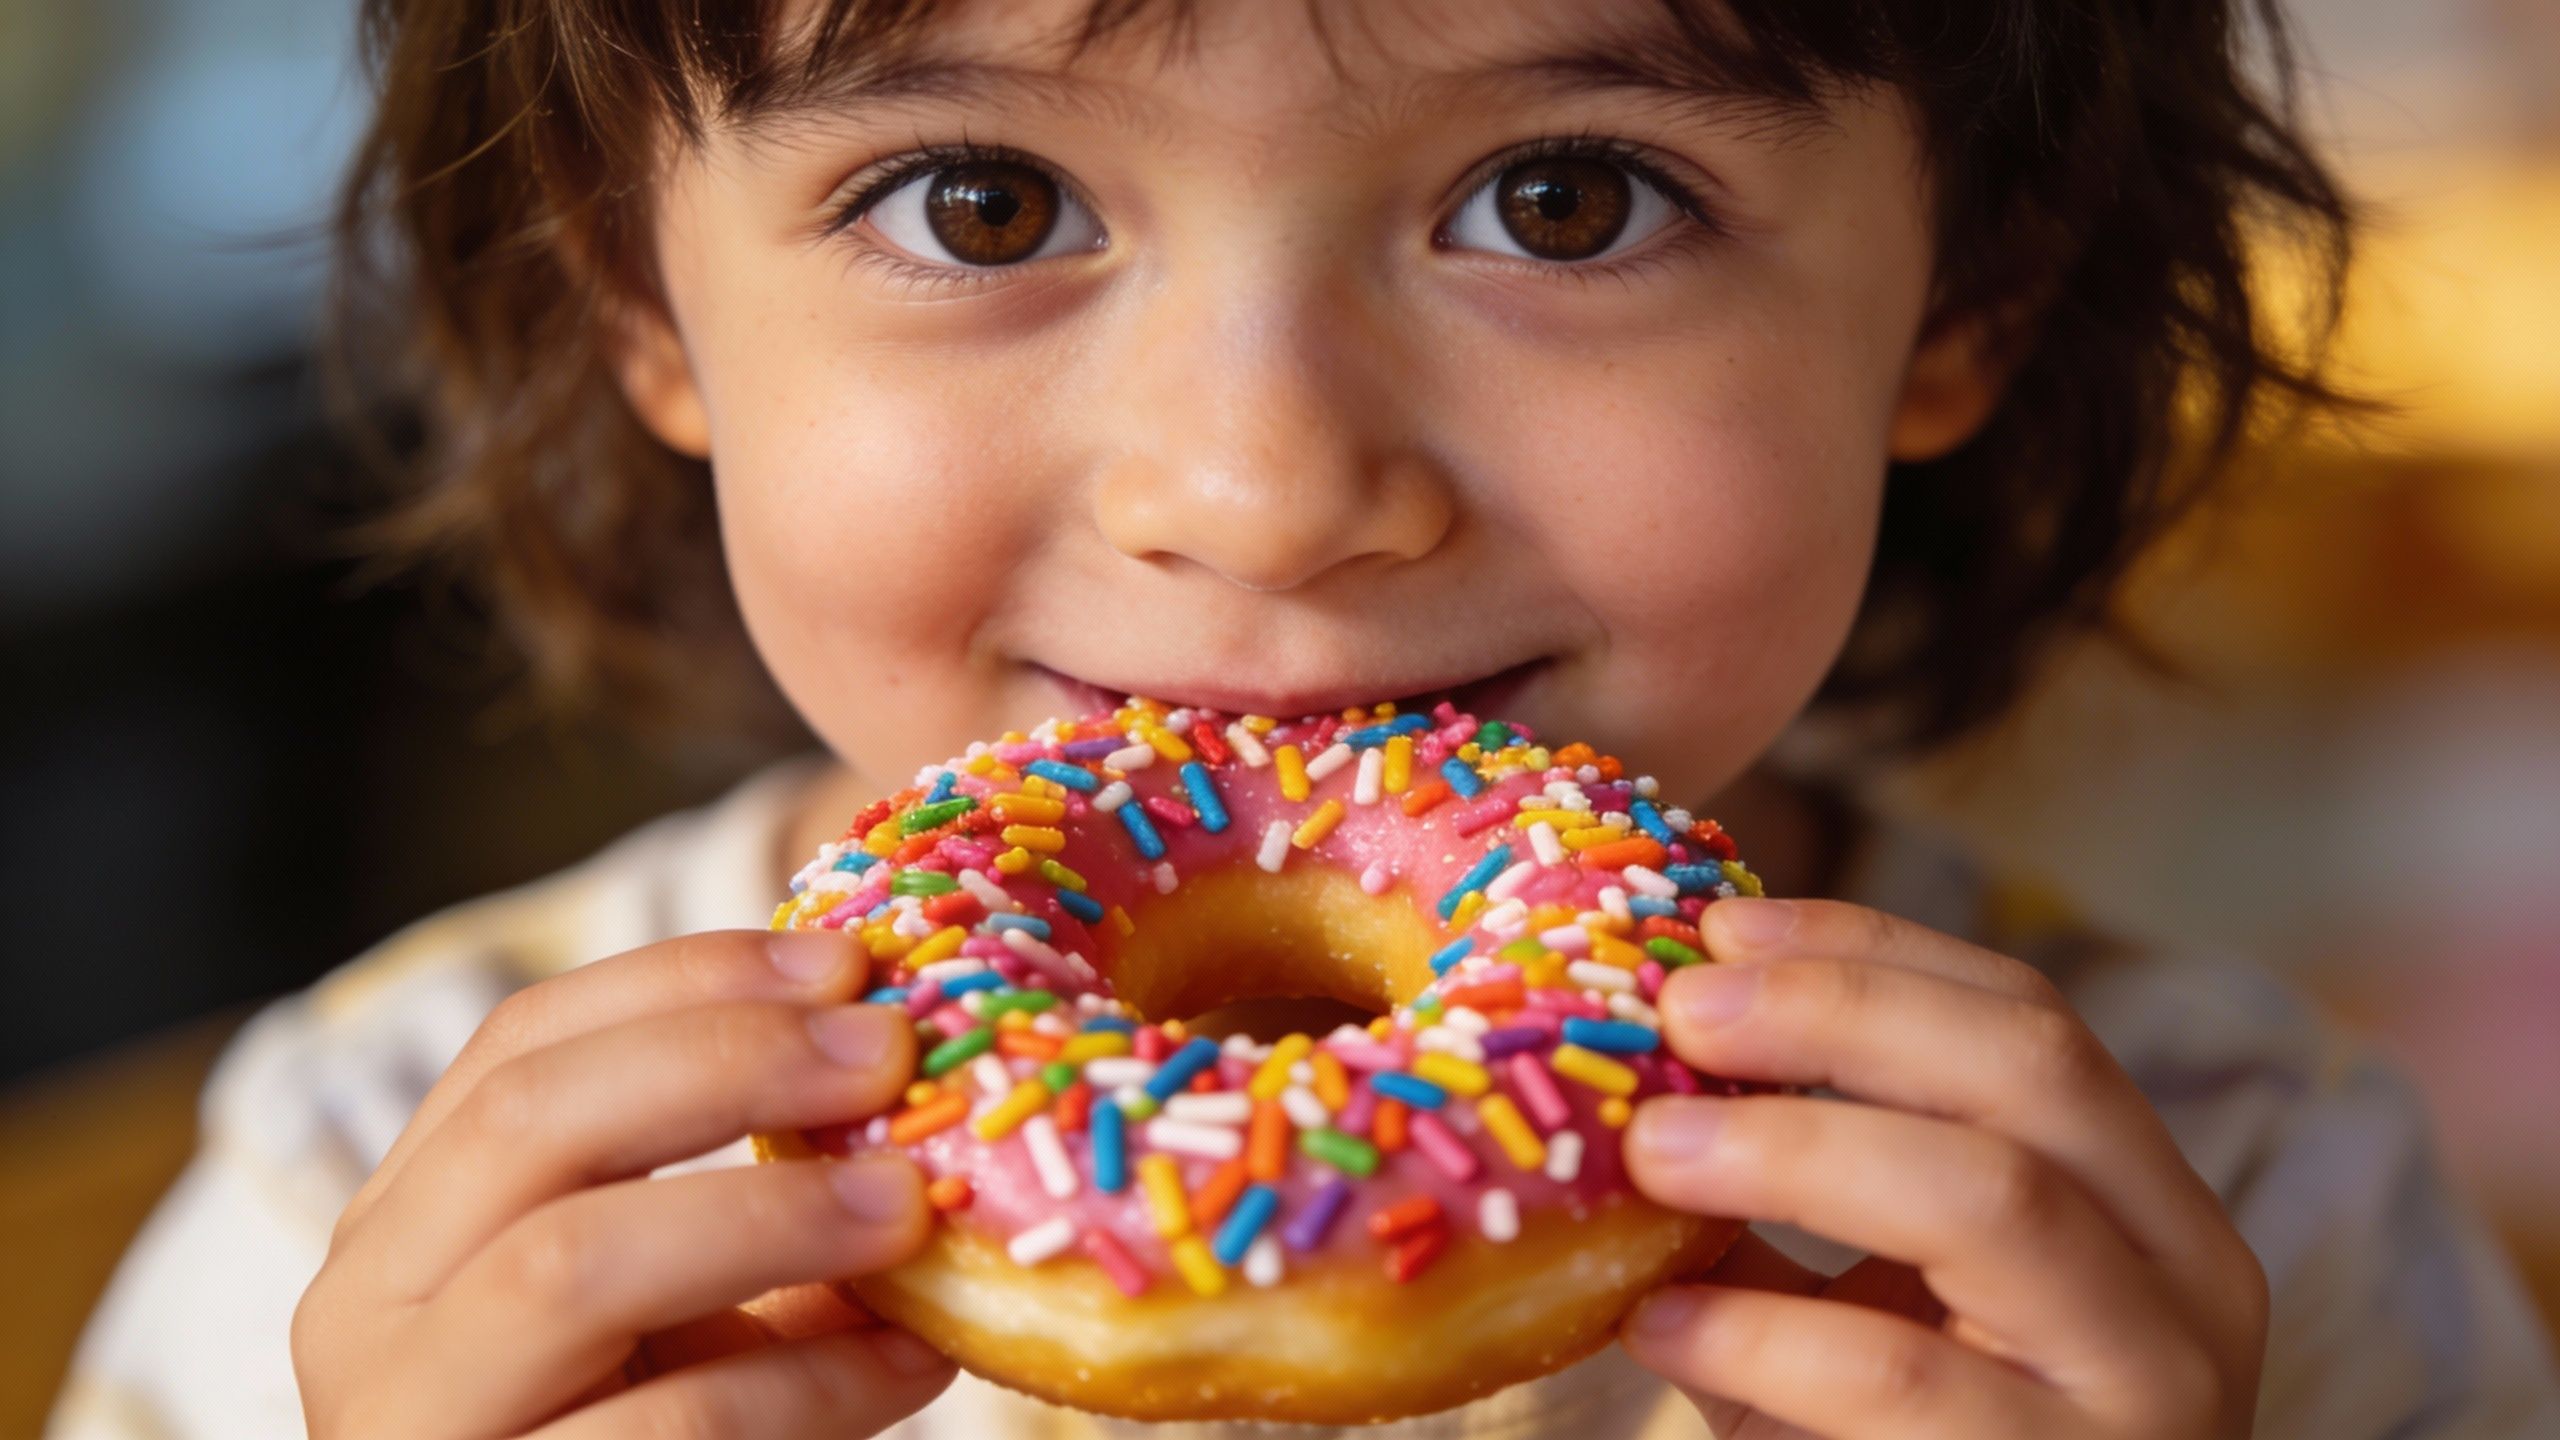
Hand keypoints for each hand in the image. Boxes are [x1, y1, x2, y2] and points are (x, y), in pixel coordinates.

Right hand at [293, 929, 954, 1437]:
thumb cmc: (641, 1438)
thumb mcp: (675, 1307)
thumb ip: (745, 1195)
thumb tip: (920, 1081)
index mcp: (409, 1219)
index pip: (521, 1045)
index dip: (687, 980)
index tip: (843, 958)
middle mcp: (368, 1312)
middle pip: (529, 1123)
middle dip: (726, 1062)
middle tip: (888, 1053)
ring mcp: (411, 1427)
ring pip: (566, 1265)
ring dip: (763, 1214)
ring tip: (910, 1207)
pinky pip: (658, 1429)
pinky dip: (803, 1385)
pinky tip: (913, 1362)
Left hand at [1618, 899, 2267, 1438]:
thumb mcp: (1884, 1305)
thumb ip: (1811, 1187)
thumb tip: (1644, 1052)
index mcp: (2145, 1208)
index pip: (2030, 1020)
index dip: (1870, 951)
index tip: (1718, 928)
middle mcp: (2187, 1287)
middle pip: (2035, 1073)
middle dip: (1842, 1014)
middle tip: (1681, 1011)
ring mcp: (2150, 1398)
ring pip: (1995, 1201)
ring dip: (1797, 1150)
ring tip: (1650, 1153)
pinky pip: (1910, 1387)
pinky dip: (1765, 1334)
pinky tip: (1659, 1326)